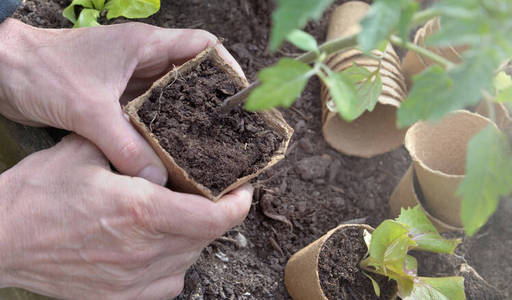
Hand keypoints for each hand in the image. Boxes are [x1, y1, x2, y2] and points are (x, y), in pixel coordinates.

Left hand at [0, 19, 241, 184]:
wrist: (1, 70)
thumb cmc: (42, 71)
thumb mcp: (88, 110)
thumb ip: (124, 145)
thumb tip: (157, 180)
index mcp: (147, 45)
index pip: (205, 46)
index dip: (228, 69)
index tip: (241, 101)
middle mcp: (145, 59)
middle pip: (196, 76)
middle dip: (214, 103)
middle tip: (231, 134)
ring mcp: (131, 77)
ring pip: (175, 97)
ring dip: (189, 119)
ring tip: (209, 148)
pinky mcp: (117, 96)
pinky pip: (152, 113)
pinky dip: (164, 130)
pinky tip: (172, 153)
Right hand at [0, 135, 251, 298]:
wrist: (0, 240)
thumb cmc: (37, 195)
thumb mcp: (85, 151)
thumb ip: (132, 145)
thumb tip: (162, 137)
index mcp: (142, 212)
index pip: (216, 218)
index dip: (239, 204)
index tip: (241, 190)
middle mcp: (145, 251)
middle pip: (207, 237)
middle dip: (215, 214)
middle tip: (209, 193)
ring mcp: (133, 281)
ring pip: (189, 260)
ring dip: (193, 237)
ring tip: (179, 215)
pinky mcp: (119, 298)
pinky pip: (168, 284)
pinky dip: (173, 264)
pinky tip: (159, 245)